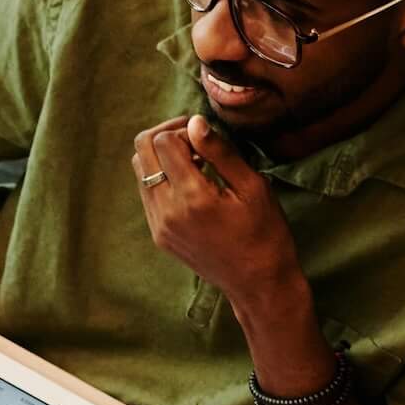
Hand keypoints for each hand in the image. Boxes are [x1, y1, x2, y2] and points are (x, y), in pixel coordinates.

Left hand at [131, 115, 301, 297]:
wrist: (257, 281)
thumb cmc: (265, 231)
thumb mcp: (253, 186)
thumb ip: (220, 152)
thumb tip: (194, 122)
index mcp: (192, 196)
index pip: (163, 142)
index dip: (183, 129)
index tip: (205, 137)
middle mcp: (166, 210)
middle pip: (141, 150)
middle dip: (165, 135)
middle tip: (194, 139)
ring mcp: (158, 224)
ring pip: (140, 170)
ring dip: (161, 156)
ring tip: (195, 162)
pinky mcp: (158, 234)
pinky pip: (146, 192)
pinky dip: (161, 177)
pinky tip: (189, 182)